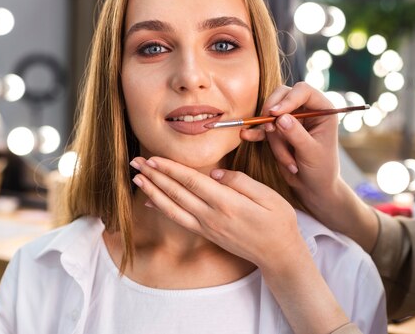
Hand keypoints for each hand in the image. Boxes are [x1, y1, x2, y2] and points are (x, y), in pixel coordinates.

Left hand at [130, 155, 353, 333]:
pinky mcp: (207, 234)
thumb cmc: (278, 222)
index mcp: (227, 203)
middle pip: (176, 193)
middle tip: (135, 161)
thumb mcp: (269, 196)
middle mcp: (212, 216)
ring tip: (136, 178)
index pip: (192, 182)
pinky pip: (179, 220)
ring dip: (152, 191)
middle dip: (154, 176)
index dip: (171, 170)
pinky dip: (162, 209)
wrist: (279, 255)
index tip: (153, 158)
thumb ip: (240, 182)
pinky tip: (149, 201)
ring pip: (172, 208)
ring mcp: (207, 227)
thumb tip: (213, 173)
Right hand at [240, 82, 378, 250]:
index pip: (303, 91)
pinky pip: (263, 127)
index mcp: (323, 110)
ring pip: (270, 115)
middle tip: (268, 126)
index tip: (274, 113)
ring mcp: (291, 119)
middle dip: (273, 113)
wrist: (313, 187)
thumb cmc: (321, 170)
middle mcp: (307, 110)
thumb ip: (297, 135)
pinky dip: (256, 133)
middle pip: (282, 95)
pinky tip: (246, 136)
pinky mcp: (278, 131)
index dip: (288, 98)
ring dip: (273, 138)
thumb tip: (280, 117)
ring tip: (288, 161)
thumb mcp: (311, 153)